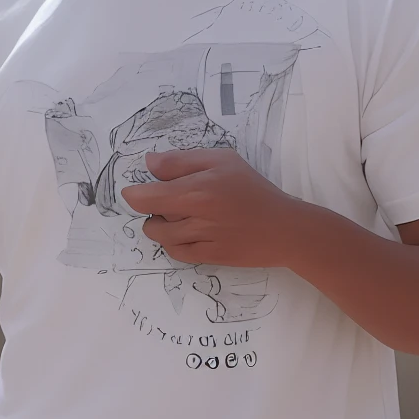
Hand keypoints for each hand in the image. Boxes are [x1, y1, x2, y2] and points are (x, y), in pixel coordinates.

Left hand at [119, 146, 304, 267]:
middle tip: (171, 200)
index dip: (133, 194)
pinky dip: (174, 242)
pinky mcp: (207, 257)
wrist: (284, 228)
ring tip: (180, 216)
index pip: (145, 197)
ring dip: (161, 226)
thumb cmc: (254, 189)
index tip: (136, 190)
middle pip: (150, 217)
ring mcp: (201, 240)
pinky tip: (188, 231)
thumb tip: (149, 163)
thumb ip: (182, 160)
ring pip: (160, 236)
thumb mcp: (223, 160)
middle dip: (153, 208)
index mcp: (198, 189)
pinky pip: (174, 252)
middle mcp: (196, 216)